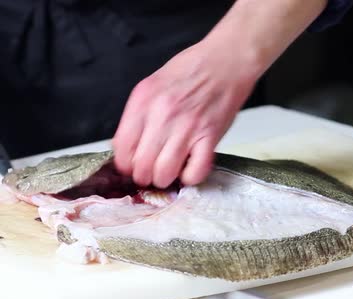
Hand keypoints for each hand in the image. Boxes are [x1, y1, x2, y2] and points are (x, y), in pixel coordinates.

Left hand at [112, 37, 261, 188]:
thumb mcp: (153, 85)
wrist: (226, 61)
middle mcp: (162, 115)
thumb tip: (129, 147)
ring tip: (171, 171)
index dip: (126, 164)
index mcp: (143, 101)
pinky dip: (191, 177)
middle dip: (144, 176)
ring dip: (165, 179)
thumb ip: (139, 115)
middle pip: (141, 166)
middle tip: (152, 171)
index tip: (133, 166)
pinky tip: (191, 168)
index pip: (122, 149)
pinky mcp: (210, 136)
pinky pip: (195, 171)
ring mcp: (187, 127)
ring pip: (164, 174)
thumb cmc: (192, 70)